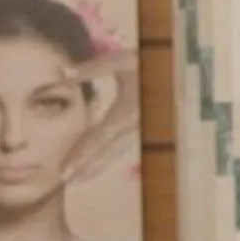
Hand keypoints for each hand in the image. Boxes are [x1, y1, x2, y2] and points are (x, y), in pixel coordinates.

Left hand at [60, 48, 142, 184]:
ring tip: (76, 178)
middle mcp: (136, 125)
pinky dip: (106, 156)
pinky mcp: (142, 127)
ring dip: (94, 165)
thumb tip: (62, 73)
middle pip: (105, 151)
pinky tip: (95, 163)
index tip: (64, 170)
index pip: (99, 138)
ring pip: (114, 152)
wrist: (177, 69)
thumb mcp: (122, 60)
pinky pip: (121, 146)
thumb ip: (92, 68)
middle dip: (84, 166)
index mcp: (128, 111)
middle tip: (64, 180)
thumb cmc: (151, 62)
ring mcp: (140, 129)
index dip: (80, 155)